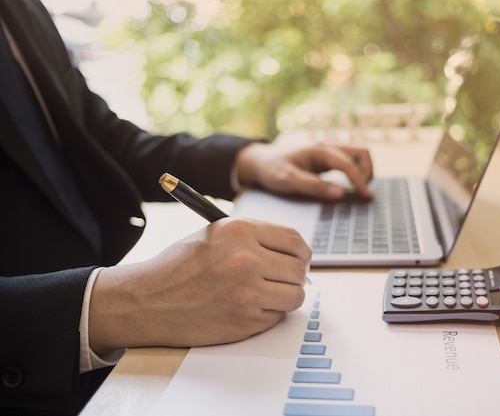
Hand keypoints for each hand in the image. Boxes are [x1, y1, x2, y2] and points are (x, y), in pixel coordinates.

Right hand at [89, 218, 309, 352]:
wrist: (146, 301)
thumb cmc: (178, 267)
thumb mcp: (214, 235)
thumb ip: (254, 238)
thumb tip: (294, 253)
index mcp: (239, 230)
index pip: (293, 240)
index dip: (301, 252)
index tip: (299, 259)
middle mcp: (246, 258)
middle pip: (298, 269)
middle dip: (294, 276)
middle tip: (281, 281)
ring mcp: (247, 292)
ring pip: (295, 295)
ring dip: (285, 297)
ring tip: (265, 295)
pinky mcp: (245, 320)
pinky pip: (277, 317)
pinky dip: (268, 315)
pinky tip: (246, 308)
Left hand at [235, 141, 373, 199]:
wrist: (262, 161)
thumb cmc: (273, 170)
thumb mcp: (287, 180)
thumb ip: (313, 186)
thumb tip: (340, 194)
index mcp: (319, 149)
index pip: (348, 164)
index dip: (360, 181)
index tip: (366, 197)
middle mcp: (327, 145)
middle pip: (361, 152)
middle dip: (367, 172)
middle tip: (364, 193)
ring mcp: (329, 149)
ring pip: (358, 154)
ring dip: (364, 170)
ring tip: (360, 190)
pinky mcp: (328, 156)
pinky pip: (350, 160)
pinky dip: (356, 171)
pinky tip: (351, 186)